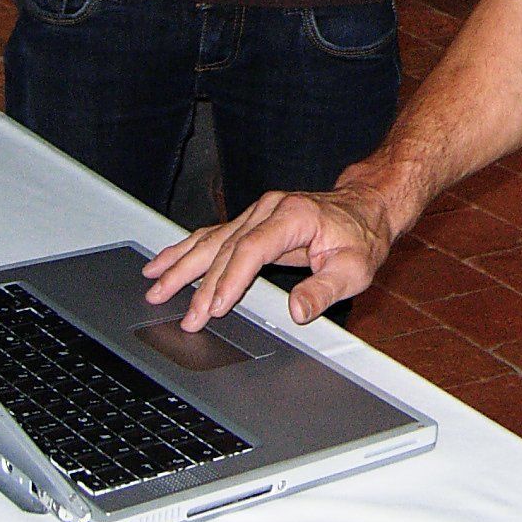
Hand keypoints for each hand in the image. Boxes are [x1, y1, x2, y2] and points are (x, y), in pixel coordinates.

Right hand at [142, 183, 395, 329]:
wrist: (368, 207)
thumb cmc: (362, 237)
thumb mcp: (354, 269)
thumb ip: (323, 291)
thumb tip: (296, 312)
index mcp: (292, 216)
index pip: (250, 249)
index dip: (229, 280)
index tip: (213, 308)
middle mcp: (270, 209)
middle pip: (224, 246)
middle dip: (198, 282)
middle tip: (179, 313)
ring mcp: (259, 213)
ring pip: (212, 238)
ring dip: (181, 263)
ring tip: (153, 283)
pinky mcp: (253, 221)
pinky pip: (215, 235)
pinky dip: (188, 249)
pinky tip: (166, 260)